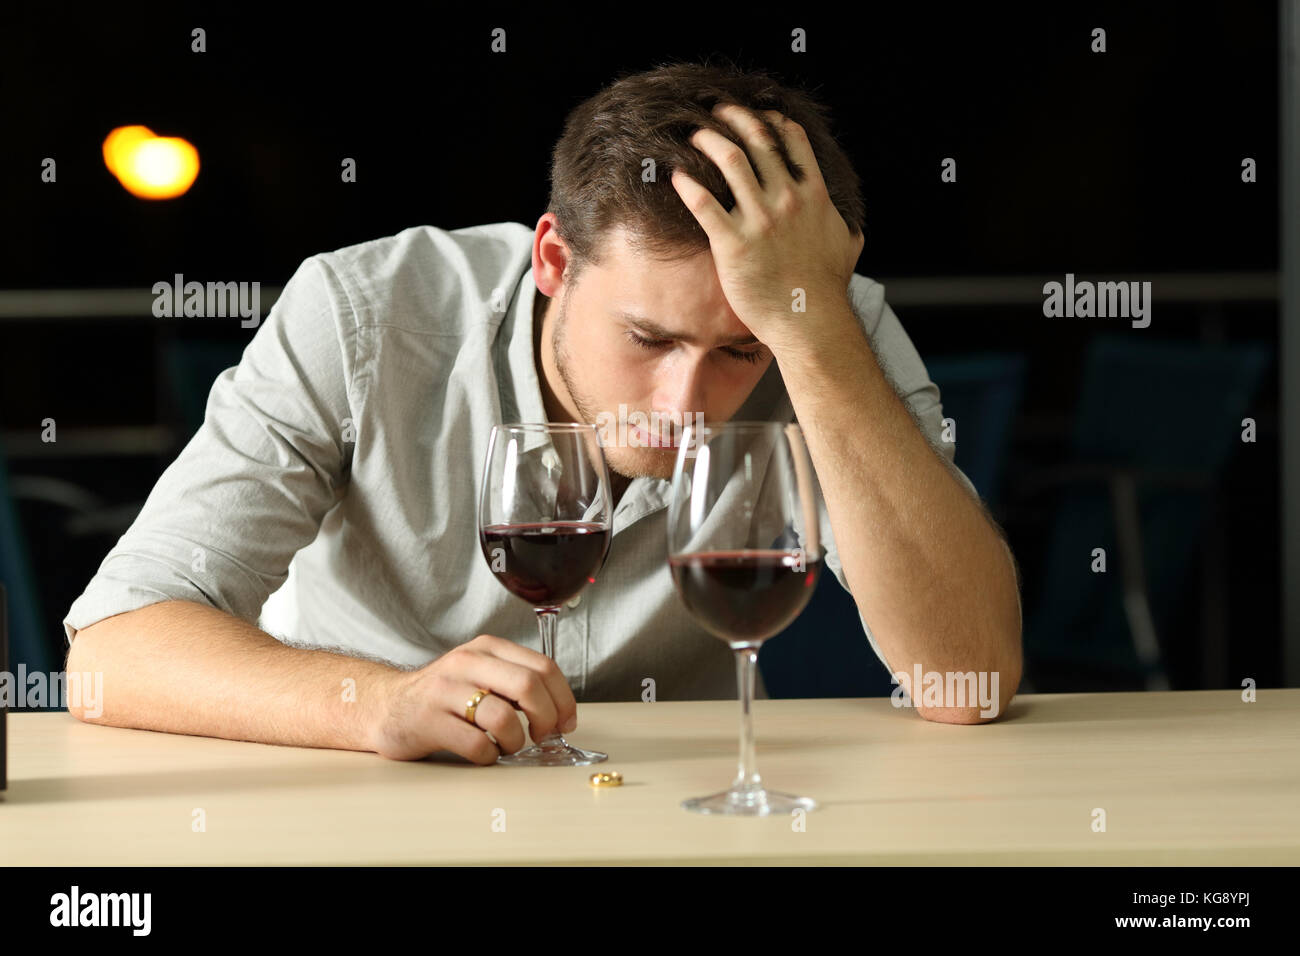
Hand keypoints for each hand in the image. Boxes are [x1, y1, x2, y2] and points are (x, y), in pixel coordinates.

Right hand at [368, 634, 578, 762]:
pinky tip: (483, 753)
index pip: (543, 666)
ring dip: (515, 741)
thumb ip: (515, 681)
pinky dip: (489, 755)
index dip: (564, 698)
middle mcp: (467, 663)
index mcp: (487, 648)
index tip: (566, 721)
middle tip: (542, 735)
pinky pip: (475, 744)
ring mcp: (445, 691)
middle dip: (546, 717)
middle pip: (528, 685)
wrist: (386, 705)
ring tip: (507, 746)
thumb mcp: (480, 672)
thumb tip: (560, 708)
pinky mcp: (429, 721)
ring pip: (503, 717)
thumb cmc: (443, 695)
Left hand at [670, 102, 863, 351]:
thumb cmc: (826, 288)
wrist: (809, 320)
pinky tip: (676, 176)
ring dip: (710, 141)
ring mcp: (760, 221)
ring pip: (731, 161)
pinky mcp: (733, 244)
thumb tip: (852, 225)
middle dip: (735, 119)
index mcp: (813, 195)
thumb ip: (846, 225)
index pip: (793, 141)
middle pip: (757, 141)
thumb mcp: (848, 245)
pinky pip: (704, 204)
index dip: (772, 121)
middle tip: (717, 113)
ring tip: (695, 136)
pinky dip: (687, 184)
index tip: (757, 114)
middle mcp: (787, 200)